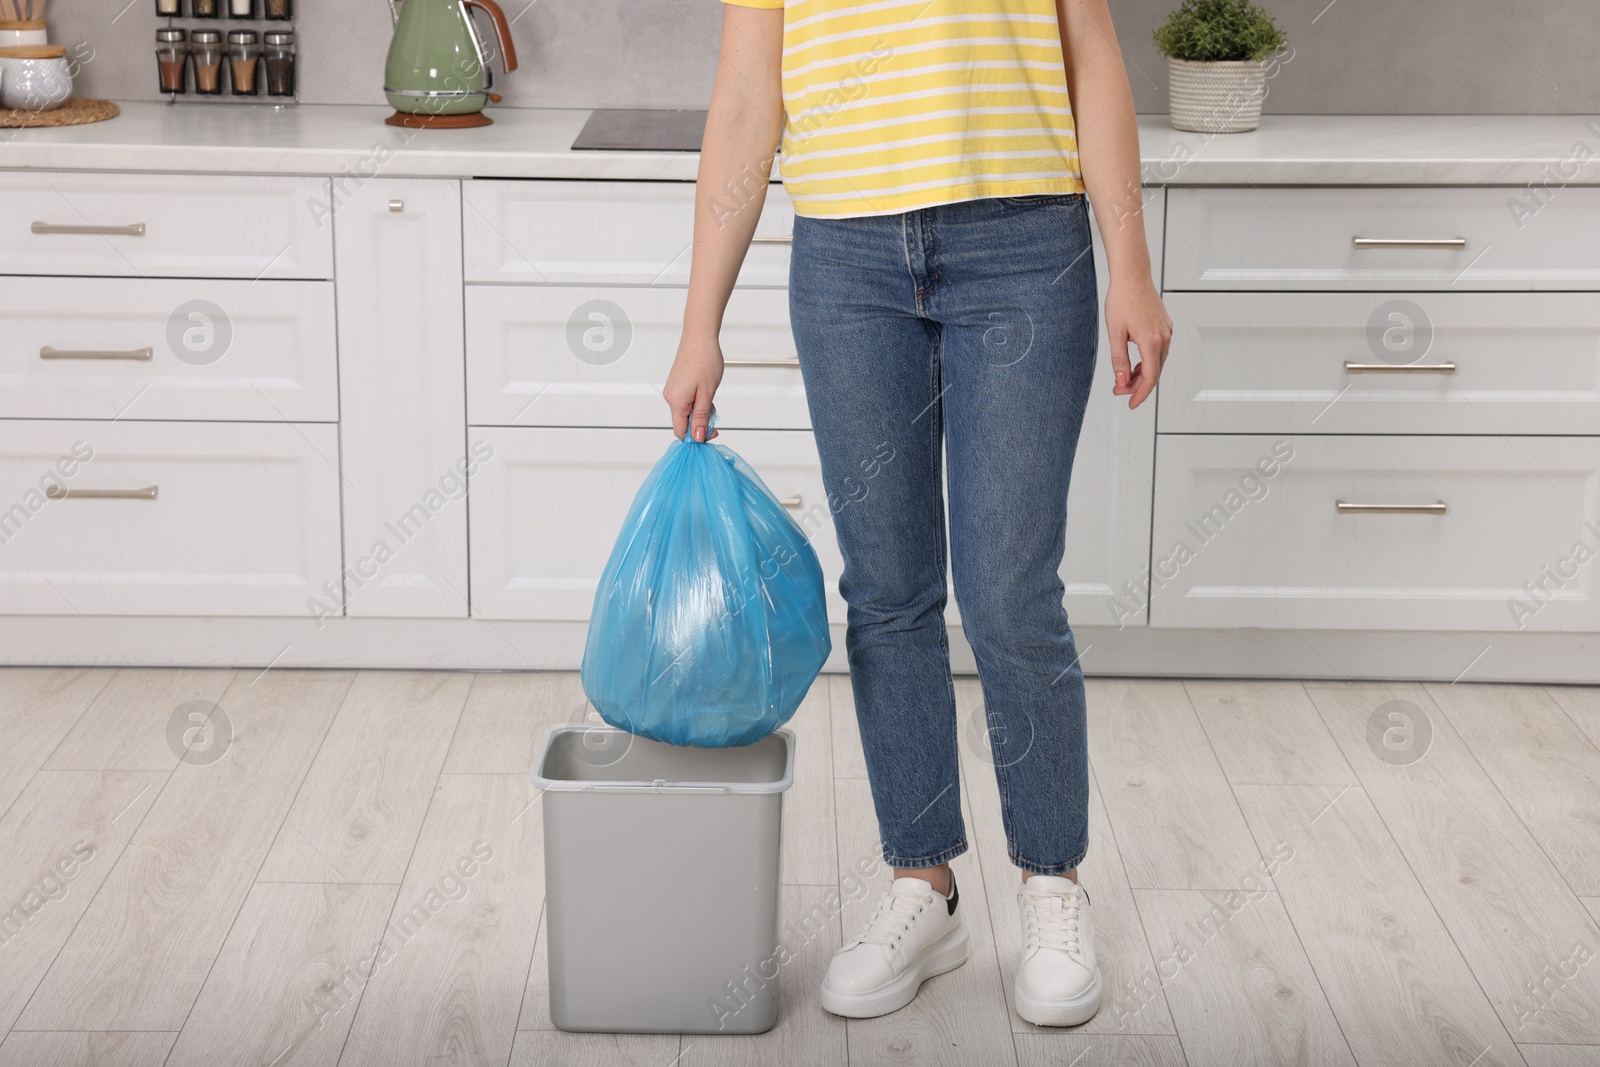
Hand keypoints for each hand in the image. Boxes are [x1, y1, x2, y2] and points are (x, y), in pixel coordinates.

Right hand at [664, 330, 722, 440]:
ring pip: (687, 412)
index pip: (681, 432)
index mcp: (676, 402)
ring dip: (701, 411)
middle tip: (715, 414)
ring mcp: (673, 391)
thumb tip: (697, 437)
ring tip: (712, 397)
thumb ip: (701, 417)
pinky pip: (687, 402)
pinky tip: (707, 392)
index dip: (696, 436)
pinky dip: (698, 402)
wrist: (700, 336)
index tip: (712, 432)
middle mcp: (670, 398)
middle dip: (701, 423)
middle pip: (684, 423)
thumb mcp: (707, 393)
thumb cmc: (705, 360)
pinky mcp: (677, 385)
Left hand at [1105, 278, 1171, 409]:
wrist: (1132, 276)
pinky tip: (1135, 364)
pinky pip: (1159, 351)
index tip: (1130, 404)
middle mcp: (1164, 338)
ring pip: (1157, 362)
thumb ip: (1119, 360)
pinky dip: (1147, 362)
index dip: (1140, 394)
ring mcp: (1167, 332)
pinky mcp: (1165, 327)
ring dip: (1142, 374)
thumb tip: (1121, 383)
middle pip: (1154, 372)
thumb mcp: (1115, 333)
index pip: (1149, 378)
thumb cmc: (1122, 300)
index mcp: (1152, 342)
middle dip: (1137, 386)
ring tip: (1123, 379)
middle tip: (1118, 391)